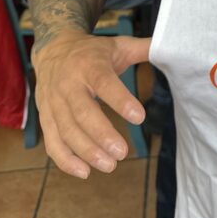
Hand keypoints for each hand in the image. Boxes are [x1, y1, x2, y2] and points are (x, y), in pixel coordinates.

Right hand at [32, 31, 150, 178]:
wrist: (53, 50)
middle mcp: (68, 84)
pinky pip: (52, 142)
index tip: (140, 118)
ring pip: (67, 131)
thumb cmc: (92, 52)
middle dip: (102, 135)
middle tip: (122, 153)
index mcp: (89, 65)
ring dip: (87, 151)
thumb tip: (172, 46)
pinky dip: (65, 160)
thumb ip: (144, 49)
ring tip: (110, 166)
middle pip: (82, 113)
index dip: (121, 101)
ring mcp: (53, 102)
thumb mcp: (117, 45)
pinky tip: (84, 172)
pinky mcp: (45, 117)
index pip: (104, 83)